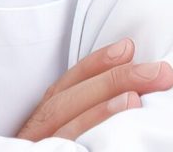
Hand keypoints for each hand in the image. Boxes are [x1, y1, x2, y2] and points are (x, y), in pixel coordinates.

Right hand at [16, 38, 172, 140]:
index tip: (126, 47)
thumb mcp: (45, 139)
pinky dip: (90, 132)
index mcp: (35, 126)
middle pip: (67, 101)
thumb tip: (117, 102)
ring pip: (68, 123)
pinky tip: (117, 125)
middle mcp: (33, 135)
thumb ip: (68, 122)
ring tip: (139, 93)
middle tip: (155, 70)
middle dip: (110, 79)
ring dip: (104, 105)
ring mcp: (39, 150)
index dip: (93, 65)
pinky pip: (69, 147)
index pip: (63, 88)